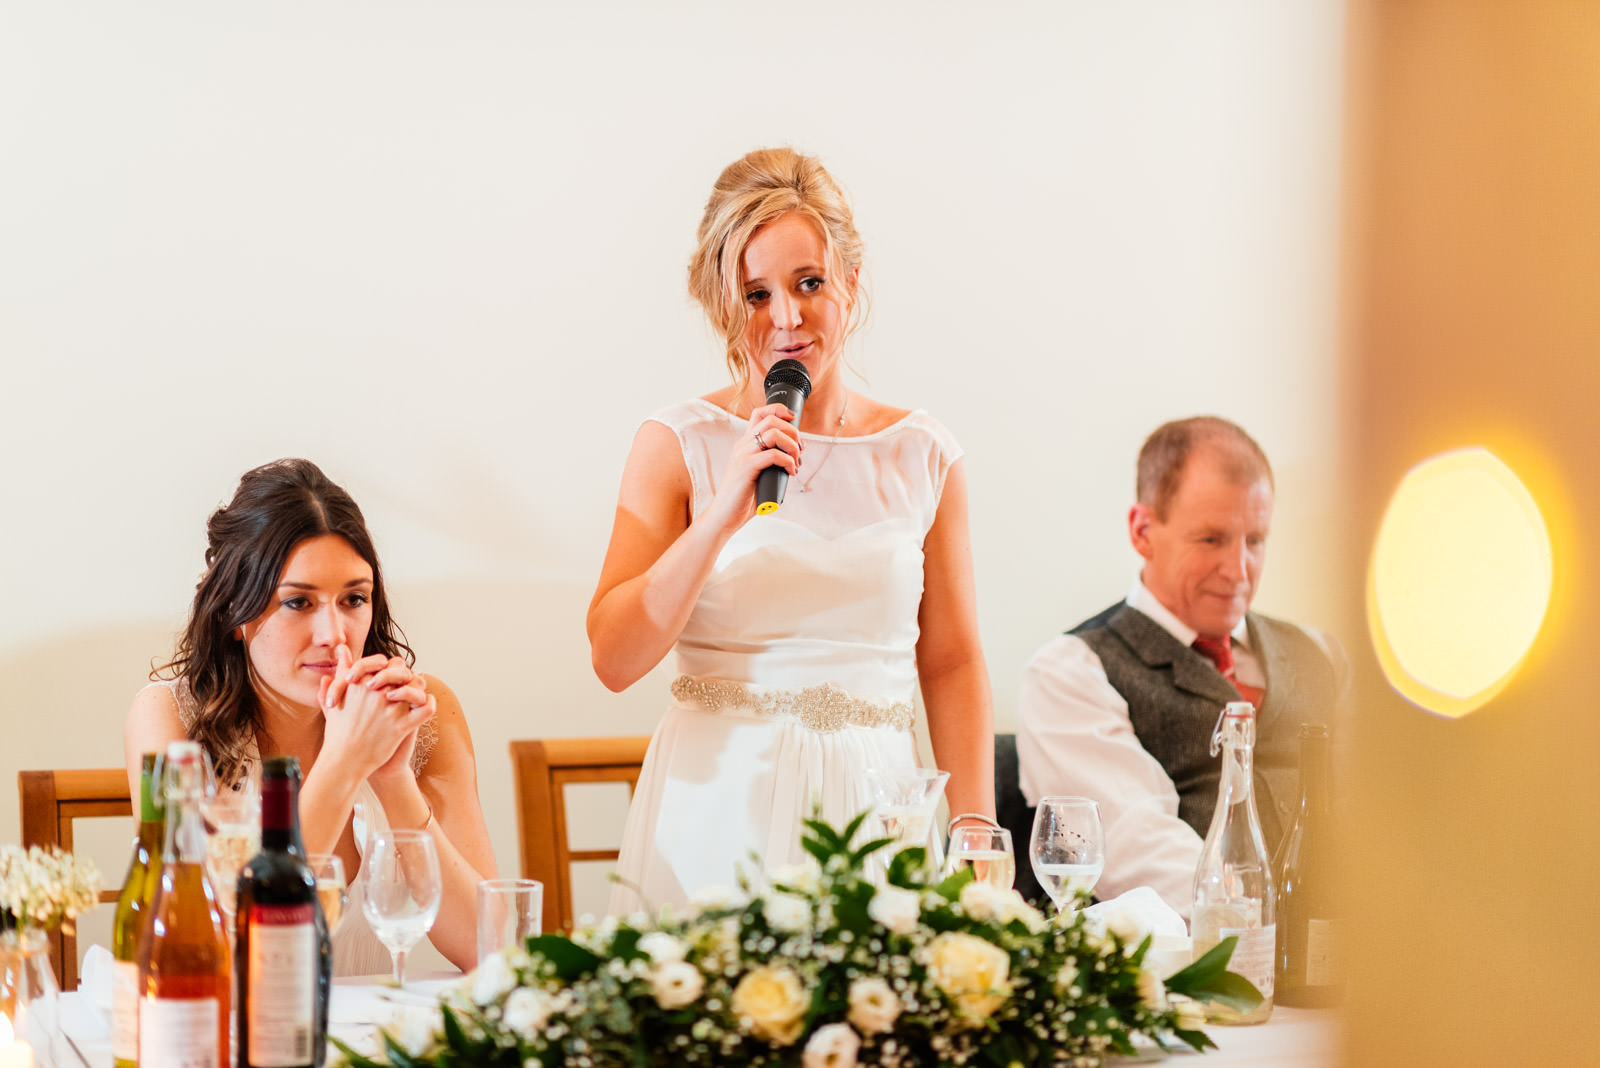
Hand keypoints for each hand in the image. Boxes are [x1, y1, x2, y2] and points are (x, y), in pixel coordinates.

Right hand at [317, 645, 432, 781]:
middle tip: (405, 684)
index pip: (384, 662)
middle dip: (405, 676)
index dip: (390, 667)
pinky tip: (424, 706)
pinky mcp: (401, 727)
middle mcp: (376, 693)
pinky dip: (429, 704)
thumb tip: (341, 649)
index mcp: (360, 684)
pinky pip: (426, 708)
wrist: (343, 762)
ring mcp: (390, 710)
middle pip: (402, 671)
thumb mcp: (335, 698)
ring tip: (414, 696)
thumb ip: (340, 671)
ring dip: (418, 688)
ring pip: (416, 686)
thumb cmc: (337, 730)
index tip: (389, 676)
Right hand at [704, 402, 802, 530]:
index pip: (759, 413)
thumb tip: (798, 452)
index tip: (793, 421)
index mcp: (745, 444)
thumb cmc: (743, 498)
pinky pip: (774, 455)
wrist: (725, 515)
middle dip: (792, 431)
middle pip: (771, 420)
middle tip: (799, 450)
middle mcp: (743, 445)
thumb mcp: (760, 474)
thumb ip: (774, 461)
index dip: (779, 410)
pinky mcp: (746, 467)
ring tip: (796, 462)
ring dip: (792, 446)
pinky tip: (790, 472)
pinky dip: (788, 461)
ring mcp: (743, 455)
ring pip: (773, 433)